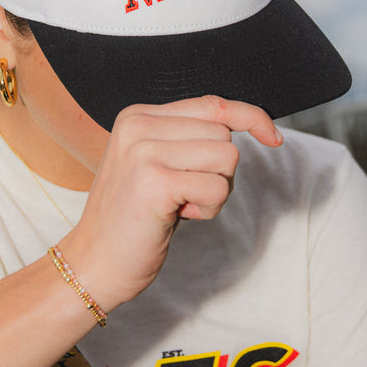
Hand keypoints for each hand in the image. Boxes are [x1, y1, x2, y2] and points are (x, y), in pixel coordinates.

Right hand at [60, 95, 282, 310]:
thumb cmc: (133, 218)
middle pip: (224, 134)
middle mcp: (138, 125)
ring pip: (227, 158)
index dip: (250, 117)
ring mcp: (144, 151)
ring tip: (179, 205)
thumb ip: (188, 139)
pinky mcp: (154, 181)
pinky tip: (176, 217)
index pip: (212, 104)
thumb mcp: (156, 164)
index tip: (273, 137)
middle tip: (183, 195)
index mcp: (137, 115)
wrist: (93, 262)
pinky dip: (209, 209)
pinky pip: (218, 188)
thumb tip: (249, 122)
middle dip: (218, 171)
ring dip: (215, 191)